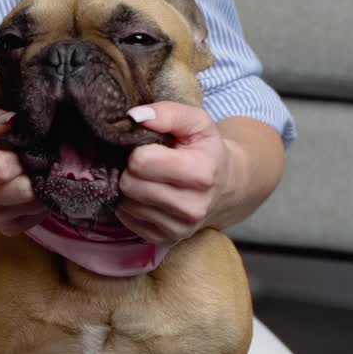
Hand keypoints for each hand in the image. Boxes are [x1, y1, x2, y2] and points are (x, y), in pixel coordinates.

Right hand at [0, 105, 48, 235]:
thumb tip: (14, 122)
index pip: (2, 168)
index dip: (23, 156)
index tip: (30, 147)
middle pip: (22, 191)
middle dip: (38, 173)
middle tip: (45, 159)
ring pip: (31, 206)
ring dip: (43, 188)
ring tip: (41, 172)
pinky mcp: (3, 229)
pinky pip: (33, 220)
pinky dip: (40, 204)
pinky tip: (37, 188)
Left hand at [116, 102, 231, 246]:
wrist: (227, 186)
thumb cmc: (206, 150)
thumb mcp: (196, 122)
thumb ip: (168, 113)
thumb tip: (134, 117)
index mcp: (200, 173)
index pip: (140, 162)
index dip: (138, 150)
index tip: (150, 148)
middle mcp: (192, 207)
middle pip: (130, 184)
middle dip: (131, 169)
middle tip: (147, 163)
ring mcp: (179, 228)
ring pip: (126, 203)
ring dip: (131, 188)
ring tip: (149, 178)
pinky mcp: (165, 240)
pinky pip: (127, 220)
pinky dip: (132, 205)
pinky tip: (148, 195)